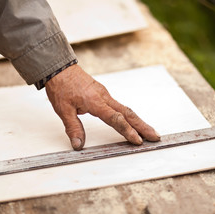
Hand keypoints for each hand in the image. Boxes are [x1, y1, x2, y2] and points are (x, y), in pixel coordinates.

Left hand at [45, 64, 159, 149]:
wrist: (59, 67)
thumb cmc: (61, 86)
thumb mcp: (63, 109)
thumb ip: (73, 128)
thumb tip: (78, 145)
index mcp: (95, 102)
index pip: (115, 119)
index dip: (127, 131)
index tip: (137, 141)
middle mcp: (104, 97)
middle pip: (128, 113)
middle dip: (143, 126)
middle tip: (155, 136)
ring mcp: (105, 95)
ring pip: (126, 109)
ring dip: (138, 121)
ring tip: (149, 131)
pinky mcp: (103, 94)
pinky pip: (120, 106)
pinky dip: (129, 115)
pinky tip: (133, 121)